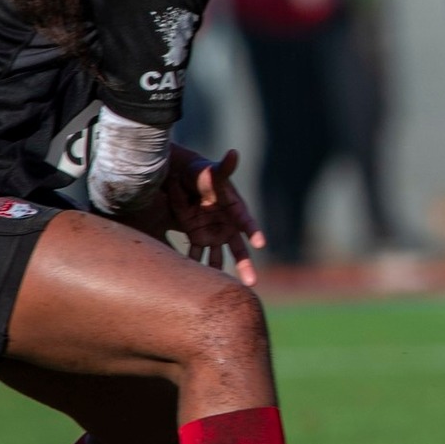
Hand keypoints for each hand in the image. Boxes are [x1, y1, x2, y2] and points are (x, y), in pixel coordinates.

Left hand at [165, 149, 264, 284]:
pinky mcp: (196, 237)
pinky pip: (197, 254)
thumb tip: (233, 153)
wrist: (183, 177)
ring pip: (218, 258)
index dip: (254, 232)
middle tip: (251, 283)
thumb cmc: (201, 173)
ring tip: (224, 291)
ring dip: (220, 273)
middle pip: (238, 249)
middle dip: (245, 266)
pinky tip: (197, 283)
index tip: (260, 243)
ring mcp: (212, 233)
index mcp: (234, 209)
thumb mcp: (211, 171)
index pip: (246, 222)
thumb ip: (222, 167)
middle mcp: (226, 225)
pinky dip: (196, 267)